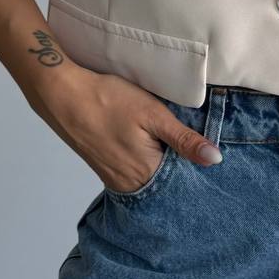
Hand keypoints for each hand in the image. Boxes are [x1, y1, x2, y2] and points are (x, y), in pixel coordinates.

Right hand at [24, 63, 222, 193]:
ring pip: (149, 176)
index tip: (208, 153)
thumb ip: (185, 140)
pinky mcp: (104, 168)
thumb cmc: (108, 100)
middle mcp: (128, 184)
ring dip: (161, 162)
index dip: (195, 166)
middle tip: (192, 144)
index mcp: (145, 175)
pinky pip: (133, 171)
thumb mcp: (154, 115)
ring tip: (170, 143)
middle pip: (165, 182)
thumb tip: (215, 160)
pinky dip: (145, 160)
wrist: (62, 94)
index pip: (183, 181)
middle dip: (179, 167)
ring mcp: (113, 178)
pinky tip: (148, 144)